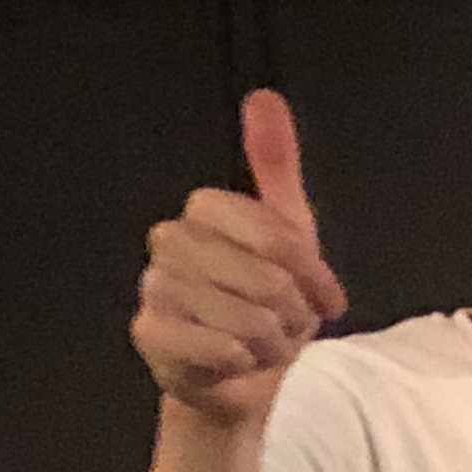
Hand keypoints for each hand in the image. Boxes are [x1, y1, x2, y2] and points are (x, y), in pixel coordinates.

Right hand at [131, 89, 344, 425]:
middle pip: (261, 276)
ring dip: (273, 342)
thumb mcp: (289, 230)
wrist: (248, 375)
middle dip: (292, 310)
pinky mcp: (148, 335)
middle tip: (289, 322)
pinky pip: (217, 348)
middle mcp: (169, 242)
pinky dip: (244, 363)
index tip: (323, 294)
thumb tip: (264, 96)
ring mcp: (153, 288)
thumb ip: (275, 164)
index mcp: (203, 211)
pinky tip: (238, 362)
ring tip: (266, 343)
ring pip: (244, 316)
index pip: (271, 232)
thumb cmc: (270, 301)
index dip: (307, 270)